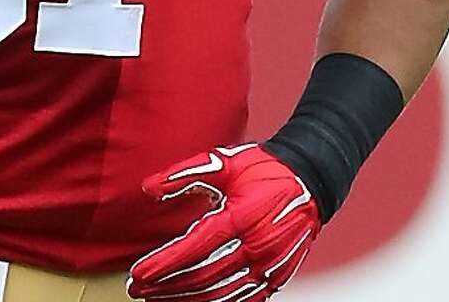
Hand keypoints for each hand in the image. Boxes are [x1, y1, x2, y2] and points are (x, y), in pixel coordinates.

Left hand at [127, 145, 320, 301]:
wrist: (310, 182)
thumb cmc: (263, 170)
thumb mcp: (223, 162)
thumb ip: (183, 174)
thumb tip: (148, 187)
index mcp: (241, 218)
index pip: (194, 248)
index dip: (163, 264)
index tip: (138, 274)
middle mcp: (255, 247)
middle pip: (203, 276)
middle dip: (166, 286)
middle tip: (138, 289)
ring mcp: (268, 266)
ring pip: (220, 293)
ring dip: (186, 299)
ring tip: (157, 299)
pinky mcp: (276, 278)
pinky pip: (243, 299)